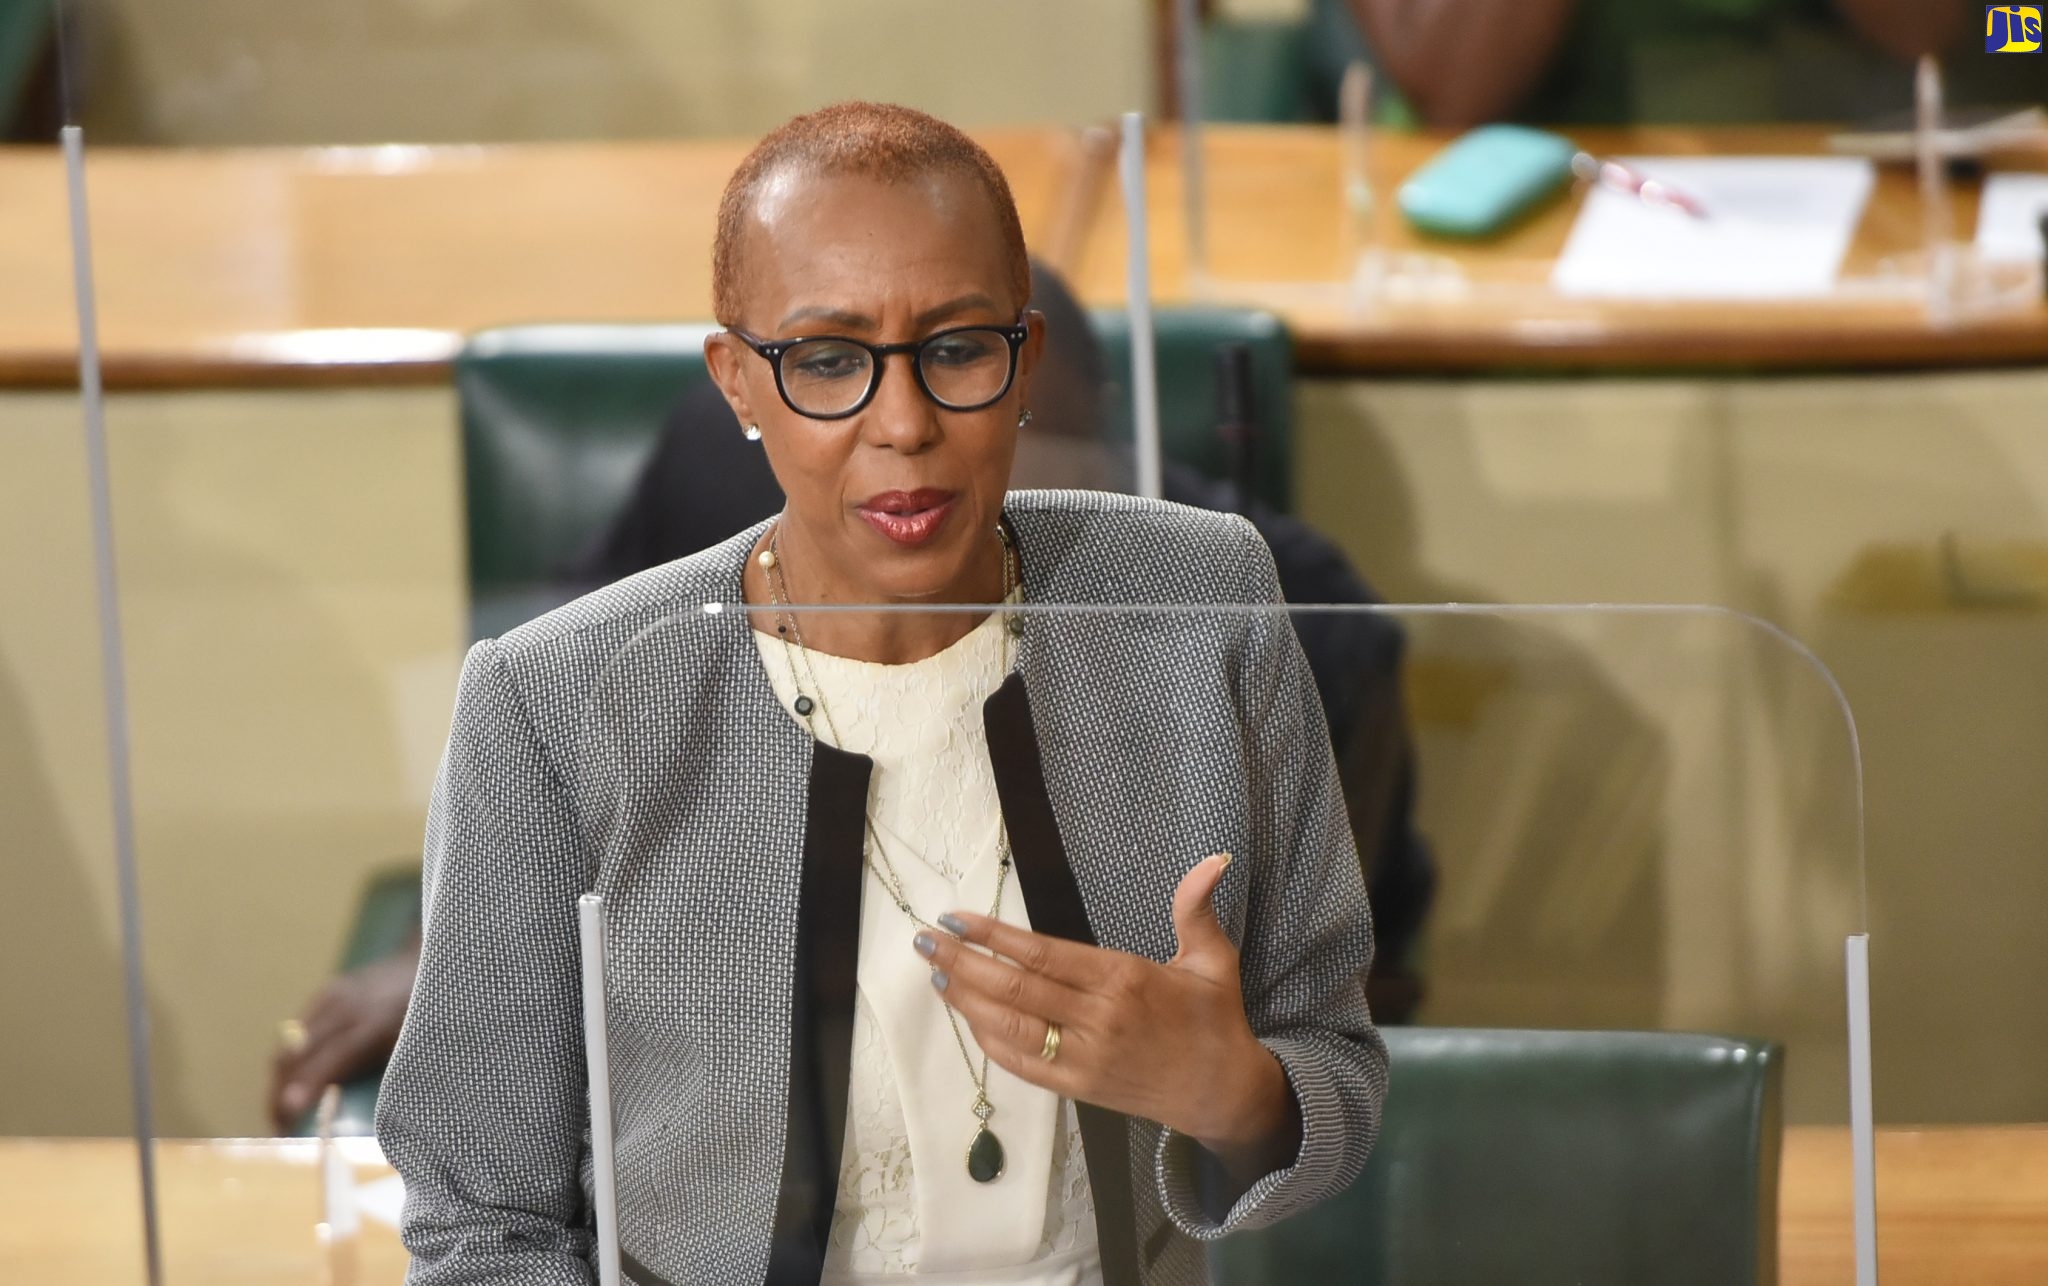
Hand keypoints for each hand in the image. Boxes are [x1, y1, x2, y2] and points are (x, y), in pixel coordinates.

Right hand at [267, 940, 419, 1132]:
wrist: (427, 962)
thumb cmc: (431, 1015)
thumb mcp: (419, 1047)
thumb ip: (392, 1077)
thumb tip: (361, 1121)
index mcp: (377, 1023)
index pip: (333, 1058)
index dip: (307, 1086)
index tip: (288, 1113)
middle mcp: (348, 1008)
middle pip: (298, 1055)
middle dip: (280, 1095)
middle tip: (277, 1131)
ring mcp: (332, 997)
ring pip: (290, 1046)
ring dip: (279, 1082)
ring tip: (279, 1116)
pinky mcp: (325, 994)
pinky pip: (297, 1033)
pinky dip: (289, 1062)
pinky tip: (289, 1086)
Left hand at [916, 853, 1300, 1186]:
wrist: (1222, 1092)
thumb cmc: (1213, 1020)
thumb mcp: (1212, 958)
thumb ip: (1197, 907)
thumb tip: (1213, 858)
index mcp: (1124, 979)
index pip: (1042, 954)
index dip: (994, 936)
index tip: (957, 918)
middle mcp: (1099, 1019)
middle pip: (1014, 989)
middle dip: (963, 962)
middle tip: (927, 941)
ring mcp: (1085, 1058)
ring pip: (1010, 1027)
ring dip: (966, 1001)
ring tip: (937, 974)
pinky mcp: (1078, 1087)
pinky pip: (1022, 1064)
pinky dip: (989, 1041)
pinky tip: (968, 1018)